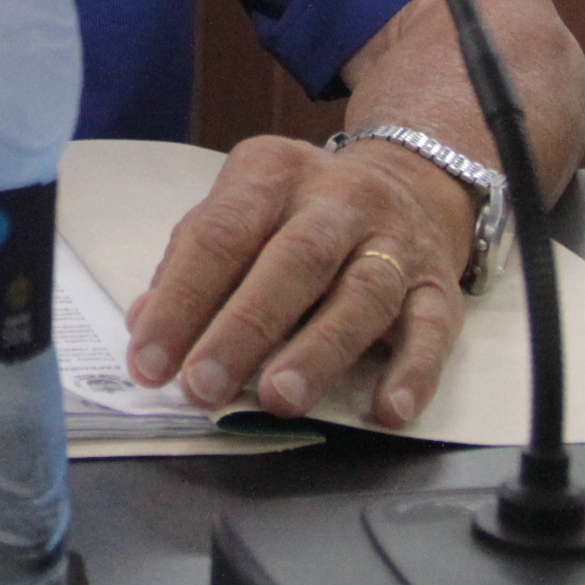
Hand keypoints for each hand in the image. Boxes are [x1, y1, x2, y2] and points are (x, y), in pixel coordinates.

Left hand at [122, 133, 478, 424]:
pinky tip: (387, 410)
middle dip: (243, 327)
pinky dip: (413, 371)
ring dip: (319, 350)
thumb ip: (193, 263)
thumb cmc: (301, 214)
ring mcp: (396, 240)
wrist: (412, 182)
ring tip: (279, 399)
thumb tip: (145, 325)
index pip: (220, 234)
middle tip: (203, 386)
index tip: (148, 363)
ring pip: (362, 293)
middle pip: (293, 261)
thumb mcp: (243, 212)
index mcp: (273, 174)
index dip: (180, 301)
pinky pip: (432, 328)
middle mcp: (340, 198)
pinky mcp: (439, 284)